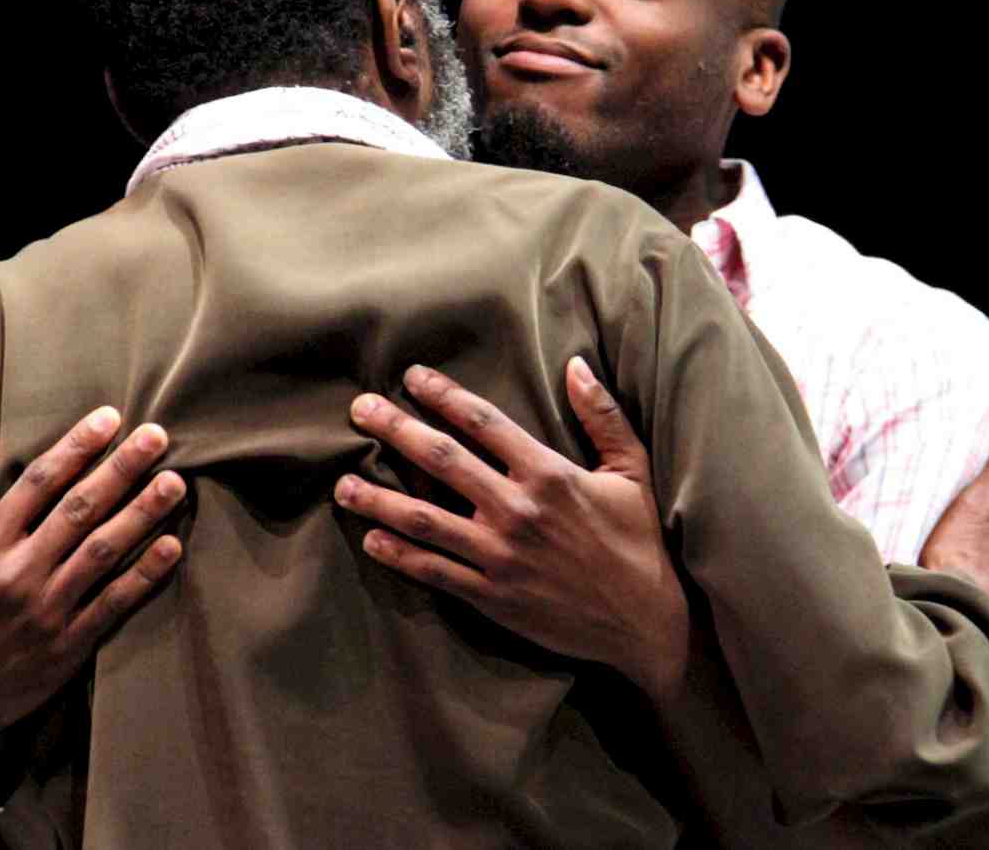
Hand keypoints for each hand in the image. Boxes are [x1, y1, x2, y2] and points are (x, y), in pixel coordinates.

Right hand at [0, 407, 186, 763]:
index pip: (39, 482)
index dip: (77, 446)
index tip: (111, 418)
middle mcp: (16, 571)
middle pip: (78, 509)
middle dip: (120, 469)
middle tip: (158, 436)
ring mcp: (46, 608)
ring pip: (102, 550)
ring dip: (142, 514)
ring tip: (175, 482)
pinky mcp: (69, 643)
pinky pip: (114, 602)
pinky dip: (144, 574)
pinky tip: (172, 546)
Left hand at [335, 359, 690, 704]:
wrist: (646, 623)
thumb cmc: (640, 542)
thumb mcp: (632, 471)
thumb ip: (603, 416)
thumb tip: (576, 365)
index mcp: (549, 473)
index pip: (483, 422)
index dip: (443, 395)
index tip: (411, 377)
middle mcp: (518, 510)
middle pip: (442, 460)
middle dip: (395, 430)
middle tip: (359, 410)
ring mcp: (501, 555)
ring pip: (425, 518)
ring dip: (379, 499)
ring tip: (342, 484)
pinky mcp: (493, 595)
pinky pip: (435, 571)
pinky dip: (399, 555)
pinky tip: (371, 539)